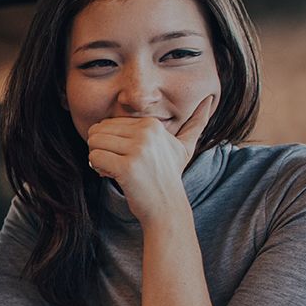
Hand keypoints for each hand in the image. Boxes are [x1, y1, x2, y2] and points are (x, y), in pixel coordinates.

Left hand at [86, 94, 215, 222]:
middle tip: (114, 163)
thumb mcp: (184, 147)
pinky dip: (97, 168)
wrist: (167, 206)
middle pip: (98, 131)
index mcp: (152, 125)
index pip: (110, 123)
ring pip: (94, 143)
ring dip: (98, 158)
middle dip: (101, 148)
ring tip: (113, 169)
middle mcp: (146, 133)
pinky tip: (110, 175)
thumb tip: (211, 99)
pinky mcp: (127, 166)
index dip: (111, 141)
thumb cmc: (169, 176)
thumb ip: (196, 124)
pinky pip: (94, 157)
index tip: (124, 155)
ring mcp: (138, 149)